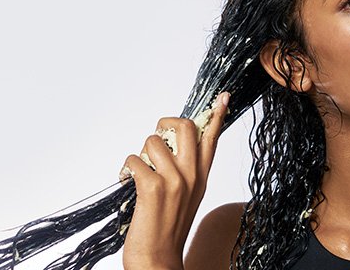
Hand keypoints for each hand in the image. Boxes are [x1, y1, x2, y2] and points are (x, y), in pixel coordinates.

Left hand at [121, 92, 229, 269]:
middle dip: (165, 123)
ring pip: (152, 141)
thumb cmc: (168, 227)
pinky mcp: (154, 187)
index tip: (223, 96)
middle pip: (185, 126)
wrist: (158, 260)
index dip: (218, 114)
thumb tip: (170, 143)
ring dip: (139, 153)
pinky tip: (127, 184)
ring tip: (139, 173)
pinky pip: (134, 159)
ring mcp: (175, 180)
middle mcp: (193, 174)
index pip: (213, 137)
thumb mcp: (187, 194)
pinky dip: (125, 169)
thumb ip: (186, 169)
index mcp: (202, 175)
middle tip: (157, 136)